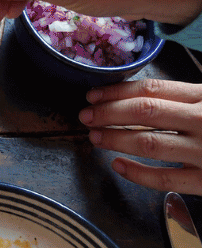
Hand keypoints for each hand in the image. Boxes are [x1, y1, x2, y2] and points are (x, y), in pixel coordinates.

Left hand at [79, 79, 201, 195]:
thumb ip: (183, 99)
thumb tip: (134, 98)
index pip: (152, 89)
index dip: (116, 92)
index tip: (93, 96)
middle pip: (145, 111)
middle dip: (108, 113)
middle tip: (86, 116)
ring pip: (150, 143)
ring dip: (115, 139)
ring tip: (94, 137)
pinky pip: (165, 179)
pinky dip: (137, 173)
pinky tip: (117, 165)